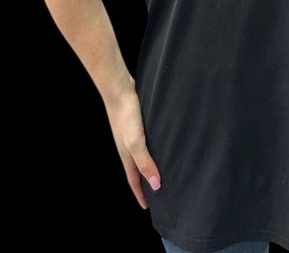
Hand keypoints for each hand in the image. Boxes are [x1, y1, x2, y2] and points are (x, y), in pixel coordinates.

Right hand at [103, 81, 160, 209]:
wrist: (119, 89)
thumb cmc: (126, 115)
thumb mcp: (137, 141)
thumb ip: (145, 162)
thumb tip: (155, 185)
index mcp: (126, 155)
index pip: (134, 181)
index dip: (141, 194)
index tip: (147, 207)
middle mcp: (127, 148)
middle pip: (137, 170)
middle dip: (145, 183)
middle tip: (156, 193)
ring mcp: (131, 135)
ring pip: (141, 156)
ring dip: (149, 165)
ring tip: (161, 171)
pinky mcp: (136, 124)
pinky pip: (145, 143)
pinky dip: (151, 149)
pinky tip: (160, 144)